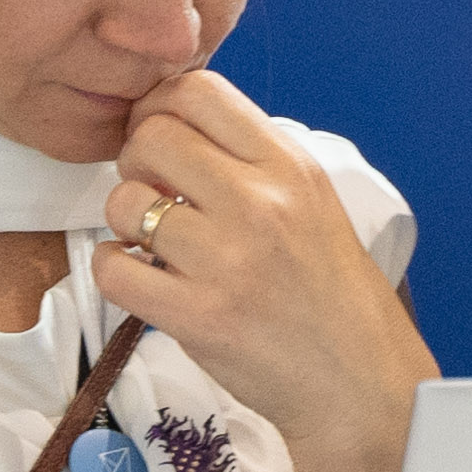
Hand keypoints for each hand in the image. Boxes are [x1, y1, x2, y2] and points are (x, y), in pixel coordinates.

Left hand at [98, 72, 435, 460]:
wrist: (358, 381)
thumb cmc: (332, 295)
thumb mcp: (314, 204)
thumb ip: (253, 163)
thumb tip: (174, 129)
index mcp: (290, 167)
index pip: (199, 91)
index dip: (159, 106)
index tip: (159, 136)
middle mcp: (261, 204)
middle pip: (152, 137)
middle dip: (135, 160)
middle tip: (152, 193)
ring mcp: (227, 260)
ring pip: (124, 203)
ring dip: (125, 221)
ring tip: (153, 243)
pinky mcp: (198, 316)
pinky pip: (114, 270)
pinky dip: (114, 269)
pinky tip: (142, 275)